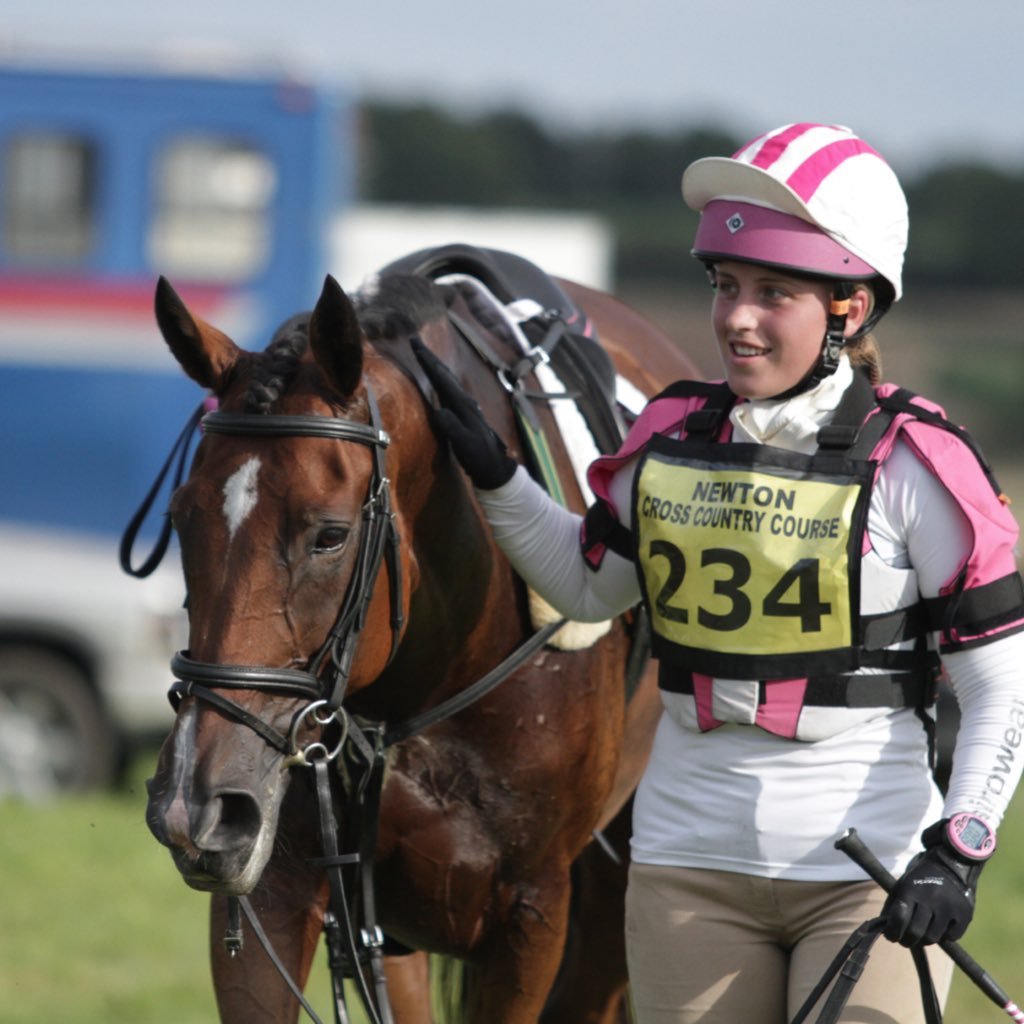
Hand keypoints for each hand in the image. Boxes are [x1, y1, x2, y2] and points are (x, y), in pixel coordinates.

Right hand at [412, 337, 516, 489]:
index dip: (428, 361)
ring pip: (448, 380)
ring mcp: (467, 407)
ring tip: (424, 356)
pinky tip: (440, 381)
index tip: (415, 344)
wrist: (495, 467)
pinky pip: (449, 390)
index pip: (442, 379)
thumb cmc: (479, 457)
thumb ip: (452, 428)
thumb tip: (438, 412)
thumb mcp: (465, 445)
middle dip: (429, 357)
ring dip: (435, 367)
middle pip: (445, 374)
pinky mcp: (465, 413)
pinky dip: (441, 380)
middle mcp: (466, 401)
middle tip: (415, 340)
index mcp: (463, 405)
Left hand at [882, 823, 982, 946]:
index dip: (892, 932)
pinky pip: (952, 937)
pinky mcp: (965, 915)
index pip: (899, 919)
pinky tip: (940, 928)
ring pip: (933, 938)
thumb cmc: (920, 878)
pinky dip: (944, 936)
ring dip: (924, 940)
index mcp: (911, 890)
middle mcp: (930, 899)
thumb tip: (885, 931)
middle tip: (905, 940)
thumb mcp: (902, 886)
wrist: (950, 865)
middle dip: (907, 941)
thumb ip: (892, 907)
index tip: (891, 937)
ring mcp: (949, 907)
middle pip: (916, 932)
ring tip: (921, 935)